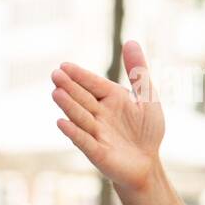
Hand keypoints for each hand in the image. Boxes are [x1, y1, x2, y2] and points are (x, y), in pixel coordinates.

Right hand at [50, 41, 164, 193]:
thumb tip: (130, 41)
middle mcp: (99, 114)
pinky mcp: (96, 152)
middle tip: (56, 75)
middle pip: (83, 98)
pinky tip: (62, 122)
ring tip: (57, 93)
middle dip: (70, 87)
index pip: (94, 84)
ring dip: (69, 106)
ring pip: (81, 117)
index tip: (64, 65)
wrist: (148, 163)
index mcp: (111, 99)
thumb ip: (138, 72)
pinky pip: (84, 141)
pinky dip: (74, 132)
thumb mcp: (147, 98)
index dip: (80, 75)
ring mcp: (95, 132)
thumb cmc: (146, 130)